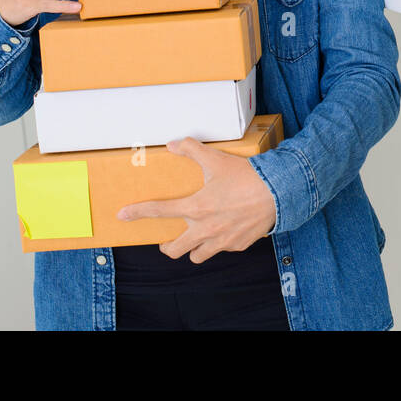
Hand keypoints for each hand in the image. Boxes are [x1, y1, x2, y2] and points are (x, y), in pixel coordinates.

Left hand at [117, 137, 277, 262]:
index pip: (158, 211)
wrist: (279, 192)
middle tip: (168, 240)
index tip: (122, 215)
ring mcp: (221, 240)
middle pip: (174, 250)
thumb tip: (173, 144)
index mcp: (195, 207)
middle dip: (167, 246)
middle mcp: (204, 228)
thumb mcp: (217, 159)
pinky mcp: (237, 245)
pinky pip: (222, 249)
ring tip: (197, 238)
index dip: (136, 212)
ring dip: (193, 249)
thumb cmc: (247, 176)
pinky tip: (226, 231)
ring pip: (197, 256)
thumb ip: (192, 150)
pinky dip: (220, 243)